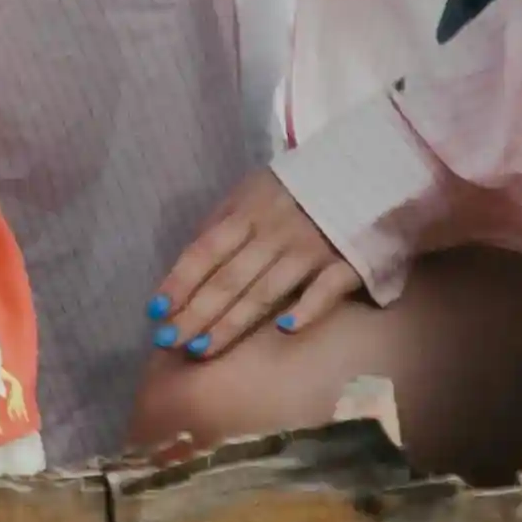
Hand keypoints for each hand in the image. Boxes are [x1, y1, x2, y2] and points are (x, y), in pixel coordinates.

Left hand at [153, 171, 366, 358]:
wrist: (366, 173)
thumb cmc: (300, 188)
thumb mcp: (253, 190)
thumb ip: (224, 221)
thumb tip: (190, 255)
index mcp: (247, 212)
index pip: (205, 251)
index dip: (180, 281)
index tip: (155, 310)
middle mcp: (273, 233)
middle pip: (229, 278)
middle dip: (196, 312)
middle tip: (169, 341)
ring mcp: (310, 250)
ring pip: (265, 290)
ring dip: (232, 321)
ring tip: (204, 348)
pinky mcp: (346, 264)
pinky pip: (324, 290)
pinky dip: (306, 309)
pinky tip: (284, 330)